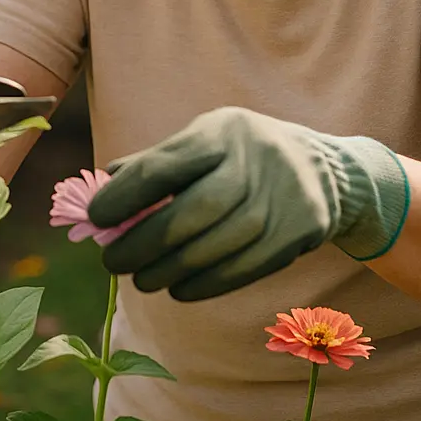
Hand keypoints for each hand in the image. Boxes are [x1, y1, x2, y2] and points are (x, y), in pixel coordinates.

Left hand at [87, 106, 409, 301]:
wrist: (325, 170)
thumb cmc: (242, 156)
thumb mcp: (205, 140)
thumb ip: (154, 163)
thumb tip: (100, 191)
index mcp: (223, 131)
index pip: (165, 166)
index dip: (125, 196)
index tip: (96, 218)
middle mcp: (255, 160)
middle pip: (193, 211)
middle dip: (145, 242)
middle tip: (112, 261)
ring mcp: (281, 198)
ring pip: (217, 246)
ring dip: (170, 269)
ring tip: (141, 280)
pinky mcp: (298, 233)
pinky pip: (242, 268)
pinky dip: (204, 284)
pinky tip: (178, 289)